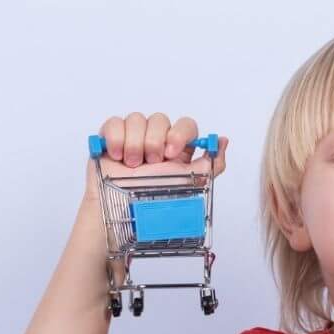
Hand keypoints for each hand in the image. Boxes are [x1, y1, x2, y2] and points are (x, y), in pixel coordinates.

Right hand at [87, 111, 231, 196]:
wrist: (122, 215)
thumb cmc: (154, 205)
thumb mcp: (191, 185)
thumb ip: (211, 164)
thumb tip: (222, 141)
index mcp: (176, 150)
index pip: (185, 125)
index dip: (180, 133)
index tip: (172, 153)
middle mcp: (156, 142)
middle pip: (160, 118)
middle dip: (154, 141)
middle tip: (150, 163)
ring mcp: (132, 138)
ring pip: (136, 118)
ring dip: (134, 144)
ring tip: (131, 166)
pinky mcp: (110, 138)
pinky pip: (115, 122)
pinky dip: (116, 139)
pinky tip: (117, 157)